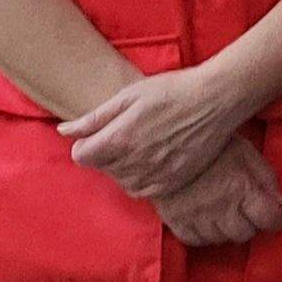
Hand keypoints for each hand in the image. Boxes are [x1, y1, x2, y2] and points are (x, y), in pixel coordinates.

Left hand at [60, 66, 252, 200]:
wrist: (217, 100)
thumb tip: (64, 131)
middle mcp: (133, 163)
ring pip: (121, 181)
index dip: (87, 142)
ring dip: (124, 167)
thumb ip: (94, 118)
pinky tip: (153, 161)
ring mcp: (154, 175)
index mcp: (118, 139)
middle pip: (101, 168)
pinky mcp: (173, 182)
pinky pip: (143, 191)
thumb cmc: (172, 91)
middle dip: (106, 153)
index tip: (103, 131)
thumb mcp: (129, 96)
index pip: (81, 155)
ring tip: (142, 146)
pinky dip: (141, 179)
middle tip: (129, 133)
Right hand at [149, 139, 281, 249]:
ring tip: (225, 216)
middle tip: (247, 214)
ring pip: (220, 239)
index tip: (276, 218)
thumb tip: (280, 204)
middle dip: (250, 224)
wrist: (165, 144)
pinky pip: (195, 241)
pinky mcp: (176, 222)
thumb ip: (266, 178)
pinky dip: (203, 235)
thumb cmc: (212, 145)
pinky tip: (205, 224)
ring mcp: (197, 218)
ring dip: (226, 231)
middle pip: (244, 234)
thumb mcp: (247, 152)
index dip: (276, 221)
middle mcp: (221, 208)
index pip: (268, 219)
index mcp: (242, 189)